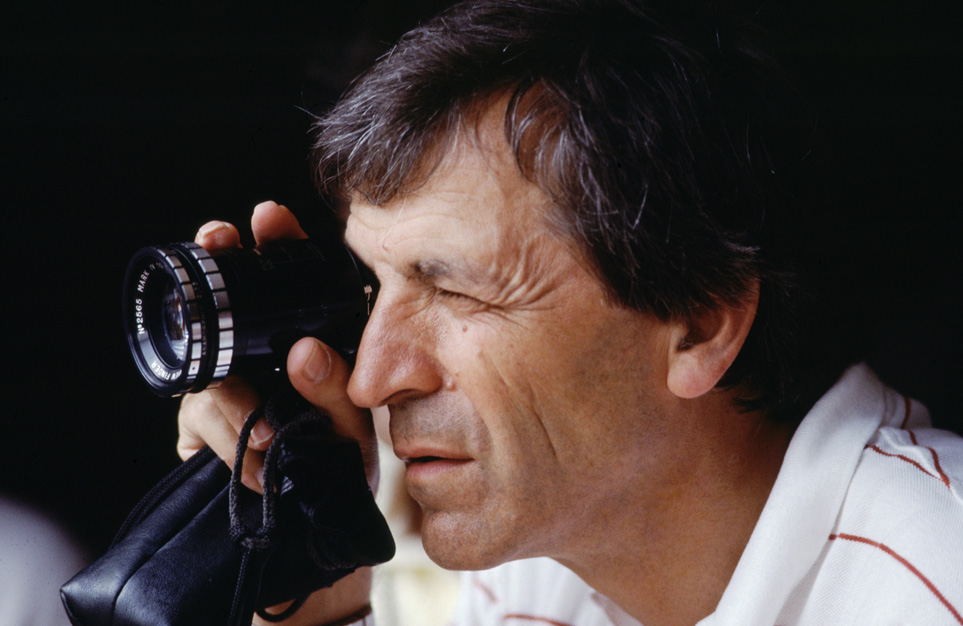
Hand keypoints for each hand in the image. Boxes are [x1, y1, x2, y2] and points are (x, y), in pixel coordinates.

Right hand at [175, 201, 377, 624]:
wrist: (319, 532)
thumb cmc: (340, 465)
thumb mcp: (350, 426)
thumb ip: (333, 389)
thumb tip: (304, 352)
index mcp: (299, 348)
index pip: (282, 286)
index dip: (272, 245)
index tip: (267, 217)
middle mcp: (258, 362)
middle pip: (225, 309)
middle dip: (218, 271)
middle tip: (218, 240)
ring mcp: (225, 395)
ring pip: (208, 377)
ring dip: (236, 403)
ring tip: (271, 441)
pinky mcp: (201, 436)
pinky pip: (198, 428)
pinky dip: (227, 444)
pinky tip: (258, 463)